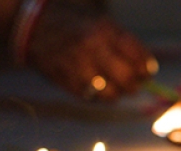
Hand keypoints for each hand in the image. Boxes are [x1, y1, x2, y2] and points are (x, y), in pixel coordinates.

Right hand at [24, 0, 155, 101]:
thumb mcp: (100, 22)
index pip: (138, 58)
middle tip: (133, 84)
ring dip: (116, 93)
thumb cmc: (74, 23)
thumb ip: (123, 43)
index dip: (146, 69)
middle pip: (127, 79)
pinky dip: (98, 96)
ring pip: (111, 94)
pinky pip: (91, 98)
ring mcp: (77, 66)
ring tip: (114, 87)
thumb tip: (146, 69)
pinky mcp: (65, 81)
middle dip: (134, 84)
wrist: (33, 24)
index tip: (146, 72)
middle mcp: (92, 48)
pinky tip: (95, 86)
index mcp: (104, 30)